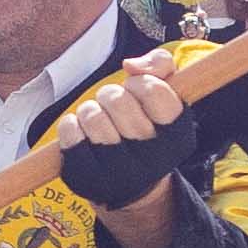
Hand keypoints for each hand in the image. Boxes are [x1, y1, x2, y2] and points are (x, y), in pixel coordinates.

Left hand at [58, 54, 202, 211]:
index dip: (140, 83)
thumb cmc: (145, 124)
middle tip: (115, 108)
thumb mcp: (165, 93)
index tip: (137, 91)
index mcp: (178, 139)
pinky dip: (71, 124)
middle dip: (112, 95)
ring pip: (92, 115)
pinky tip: (82, 133)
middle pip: (118, 100)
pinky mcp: (86, 178)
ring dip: (91, 110)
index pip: (154, 90)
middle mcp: (153, 162)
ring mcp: (119, 174)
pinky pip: (69, 131)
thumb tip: (130, 65)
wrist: (130, 183)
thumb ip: (160, 64)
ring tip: (99, 121)